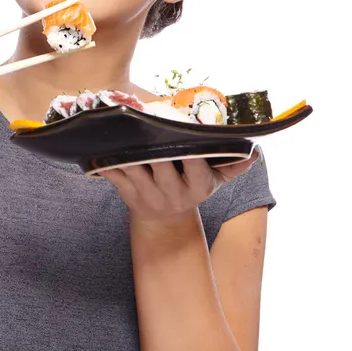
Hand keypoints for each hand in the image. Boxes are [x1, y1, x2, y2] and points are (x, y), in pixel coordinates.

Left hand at [102, 148, 259, 224]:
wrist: (165, 222)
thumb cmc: (191, 190)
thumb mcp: (214, 182)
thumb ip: (232, 167)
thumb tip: (253, 151)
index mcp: (196, 187)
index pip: (196, 172)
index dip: (193, 159)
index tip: (188, 144)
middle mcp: (173, 193)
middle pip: (163, 171)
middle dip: (156, 153)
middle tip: (147, 129)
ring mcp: (149, 195)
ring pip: (137, 173)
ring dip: (128, 156)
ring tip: (121, 134)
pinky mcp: (129, 194)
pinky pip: (116, 179)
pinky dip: (107, 166)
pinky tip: (98, 153)